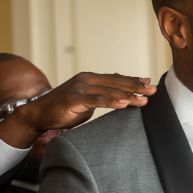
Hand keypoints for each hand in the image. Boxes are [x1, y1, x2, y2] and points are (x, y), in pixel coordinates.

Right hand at [0, 72, 155, 148]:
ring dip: (128, 94)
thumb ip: (100, 95)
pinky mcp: (74, 98)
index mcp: (90, 79)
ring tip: (143, 98)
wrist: (38, 114)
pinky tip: (124, 103)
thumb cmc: (63, 110)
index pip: (116, 79)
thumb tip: (118, 93)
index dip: (133, 81)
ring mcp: (80, 88)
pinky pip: (96, 100)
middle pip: (116, 83)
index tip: (149, 83)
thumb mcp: (85, 101)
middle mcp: (86, 79)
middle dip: (136, 86)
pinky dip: (111, 101)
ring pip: (109, 91)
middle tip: (153, 90)